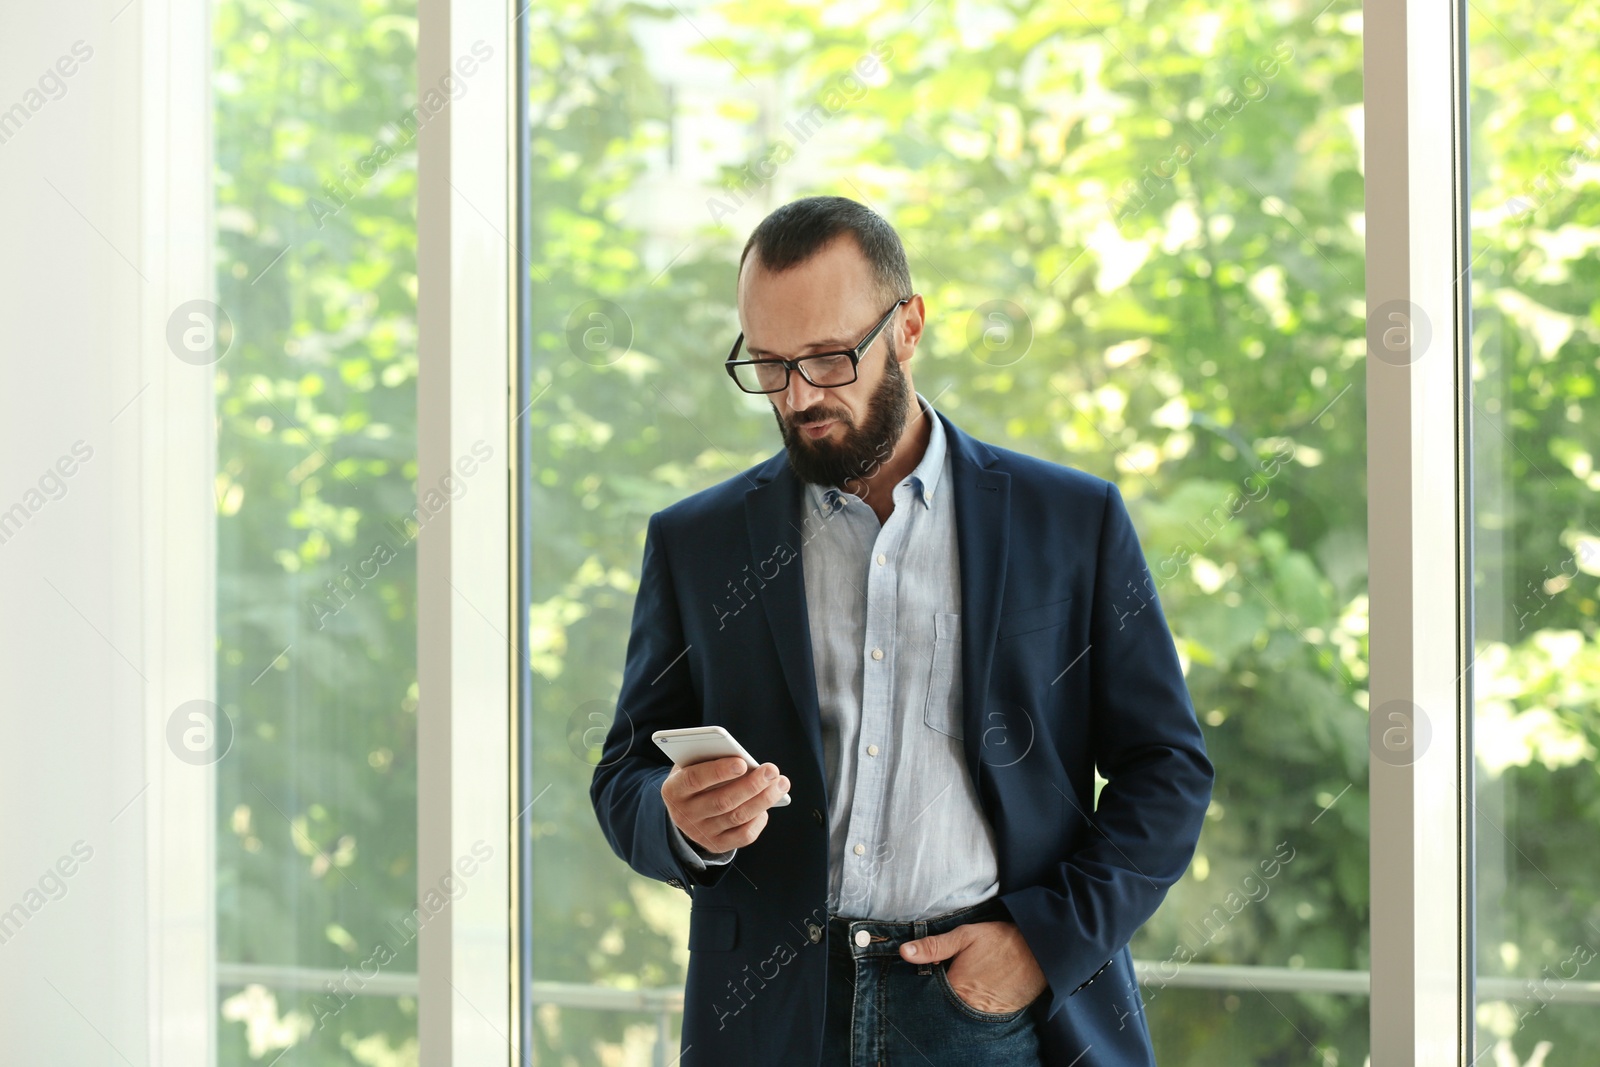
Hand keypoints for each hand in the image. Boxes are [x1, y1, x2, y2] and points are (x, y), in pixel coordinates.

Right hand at [662, 757, 789, 852]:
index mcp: (673, 790)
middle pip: (722, 801)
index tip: (742, 762)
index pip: (694, 779)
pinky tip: (769, 804)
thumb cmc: (696, 774)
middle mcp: (685, 815)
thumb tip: (743, 760)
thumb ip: (709, 758)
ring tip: (780, 783)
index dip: (718, 771)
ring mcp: (701, 833)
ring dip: (763, 799)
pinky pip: (743, 836)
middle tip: (772, 770)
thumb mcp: (693, 763)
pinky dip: (759, 820)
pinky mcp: (716, 845)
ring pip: (737, 817)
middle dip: (751, 785)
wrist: (686, 809)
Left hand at [900, 921, 1046, 1014]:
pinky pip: (979, 1016)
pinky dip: (975, 1005)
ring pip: (961, 1012)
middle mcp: (968, 1007)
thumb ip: (933, 946)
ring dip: (959, 1001)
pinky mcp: (1000, 1017)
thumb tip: (904, 952)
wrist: (1041, 951)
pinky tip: (979, 989)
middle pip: (945, 1005)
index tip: (931, 972)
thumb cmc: (1001, 940)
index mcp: (956, 988)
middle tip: (953, 974)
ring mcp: (985, 1015)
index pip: (929, 994)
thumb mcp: (965, 936)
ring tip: (968, 981)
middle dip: (942, 994)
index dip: (927, 983)